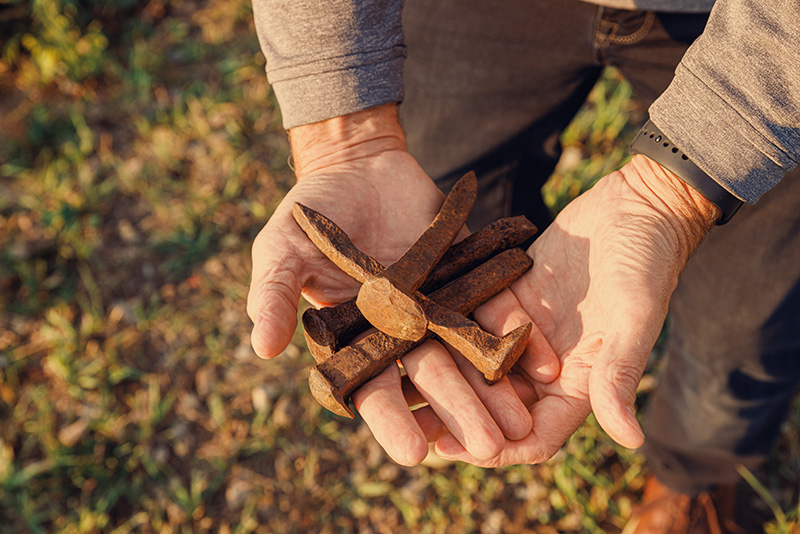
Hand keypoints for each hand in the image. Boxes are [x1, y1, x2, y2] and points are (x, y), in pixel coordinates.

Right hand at [247, 104, 559, 464]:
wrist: (360, 165)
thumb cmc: (313, 210)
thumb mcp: (284, 248)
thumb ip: (274, 294)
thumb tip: (262, 348)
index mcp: (353, 340)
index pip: (371, 388)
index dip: (391, 420)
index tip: (413, 453)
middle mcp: (398, 334)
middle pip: (430, 379)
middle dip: (459, 412)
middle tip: (490, 448)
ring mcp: (435, 309)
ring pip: (467, 355)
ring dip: (494, 388)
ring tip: (524, 422)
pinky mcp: (464, 280)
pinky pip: (492, 309)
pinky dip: (515, 335)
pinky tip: (542, 363)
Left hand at [434, 155, 720, 465]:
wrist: (633, 206)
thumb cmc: (646, 262)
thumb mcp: (634, 318)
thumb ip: (620, 374)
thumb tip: (630, 442)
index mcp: (580, 381)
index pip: (537, 433)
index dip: (499, 448)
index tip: (453, 451)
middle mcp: (547, 364)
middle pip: (496, 406)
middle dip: (456, 419)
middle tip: (409, 429)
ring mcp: (524, 332)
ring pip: (476, 366)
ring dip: (440, 378)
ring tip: (393, 385)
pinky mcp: (507, 297)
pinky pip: (471, 320)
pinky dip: (442, 329)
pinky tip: (403, 330)